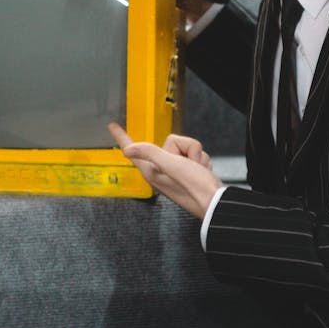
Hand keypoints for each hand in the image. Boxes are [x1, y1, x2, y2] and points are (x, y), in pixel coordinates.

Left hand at [108, 122, 222, 218]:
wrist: (216, 201)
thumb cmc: (194, 187)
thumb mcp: (171, 165)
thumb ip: (151, 153)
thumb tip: (127, 150)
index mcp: (152, 169)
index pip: (133, 150)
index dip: (122, 136)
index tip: (112, 126)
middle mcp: (161, 169)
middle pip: (171, 141)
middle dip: (185, 147)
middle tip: (190, 164)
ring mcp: (175, 169)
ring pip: (186, 146)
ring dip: (196, 155)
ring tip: (198, 170)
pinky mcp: (188, 170)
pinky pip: (195, 154)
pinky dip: (202, 160)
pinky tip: (203, 171)